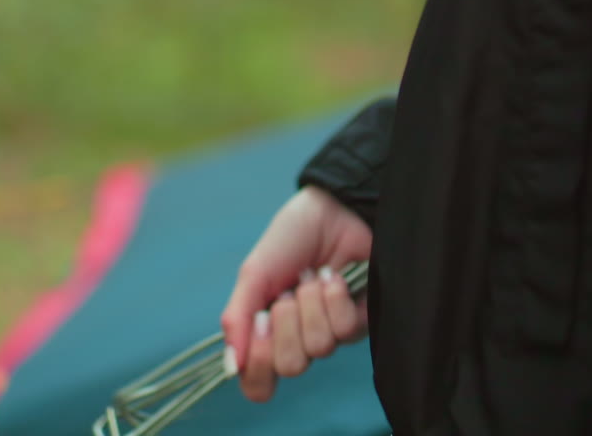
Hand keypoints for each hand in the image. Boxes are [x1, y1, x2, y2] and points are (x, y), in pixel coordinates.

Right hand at [220, 185, 371, 402]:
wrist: (332, 208)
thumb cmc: (291, 238)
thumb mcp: (255, 274)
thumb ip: (236, 319)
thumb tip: (230, 367)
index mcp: (267, 333)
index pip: (258, 384)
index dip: (257, 365)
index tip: (258, 323)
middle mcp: (298, 339)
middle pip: (289, 367)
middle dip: (286, 323)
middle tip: (286, 294)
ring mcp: (331, 332)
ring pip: (319, 348)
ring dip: (311, 305)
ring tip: (311, 277)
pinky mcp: (361, 321)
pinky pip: (346, 331)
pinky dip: (334, 298)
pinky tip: (333, 277)